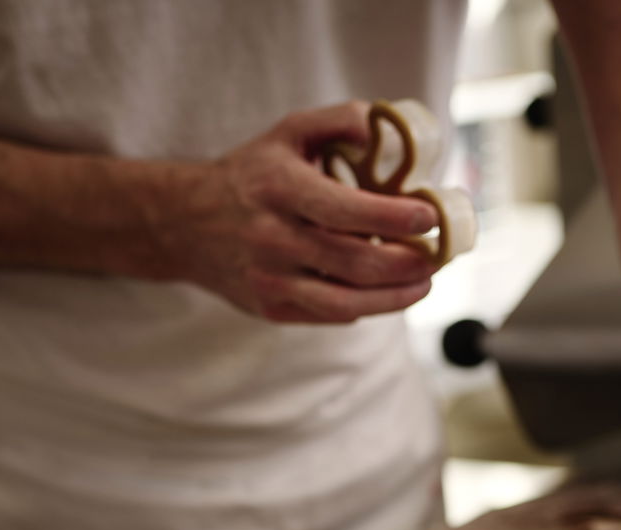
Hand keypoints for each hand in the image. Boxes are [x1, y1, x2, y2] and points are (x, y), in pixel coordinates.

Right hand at [165, 102, 439, 322]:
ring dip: (396, 297)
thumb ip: (341, 122)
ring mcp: (270, 280)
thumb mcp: (289, 133)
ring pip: (348, 302)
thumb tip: (390, 132)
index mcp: (279, 189)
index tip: (430, 216)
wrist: (185, 223)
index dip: (395, 217)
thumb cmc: (251, 174)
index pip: (346, 210)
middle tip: (435, 255)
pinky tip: (387, 293)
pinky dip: (366, 306)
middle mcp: (272, 238)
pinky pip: (331, 316)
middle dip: (407, 263)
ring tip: (423, 283)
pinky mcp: (271, 309)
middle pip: (355, 262)